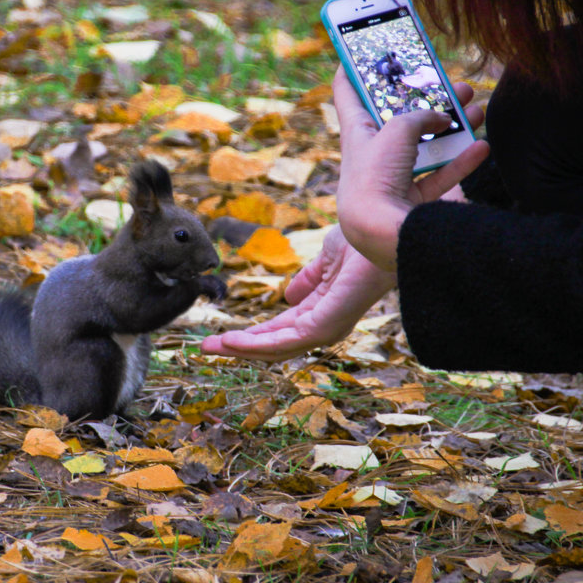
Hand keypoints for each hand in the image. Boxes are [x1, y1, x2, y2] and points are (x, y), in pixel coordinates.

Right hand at [200, 225, 395, 360]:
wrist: (376, 233)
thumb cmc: (359, 244)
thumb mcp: (325, 261)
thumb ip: (308, 280)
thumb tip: (289, 296)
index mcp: (321, 311)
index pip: (280, 330)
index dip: (250, 335)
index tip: (222, 337)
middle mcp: (323, 326)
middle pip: (273, 345)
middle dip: (238, 348)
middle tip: (205, 347)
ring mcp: (324, 329)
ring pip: (275, 349)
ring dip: (240, 349)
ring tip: (210, 346)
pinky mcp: (323, 326)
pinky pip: (283, 341)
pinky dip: (254, 344)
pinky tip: (232, 341)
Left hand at [333, 66, 489, 270]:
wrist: (380, 231)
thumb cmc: (376, 175)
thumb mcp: (397, 129)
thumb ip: (420, 116)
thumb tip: (441, 118)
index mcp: (355, 131)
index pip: (347, 92)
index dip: (352, 68)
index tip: (358, 50)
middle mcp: (371, 153)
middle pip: (399, 118)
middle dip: (426, 99)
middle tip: (451, 83)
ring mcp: (392, 177)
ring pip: (425, 145)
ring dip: (453, 127)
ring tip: (476, 108)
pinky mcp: (411, 200)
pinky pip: (439, 176)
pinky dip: (461, 162)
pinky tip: (482, 147)